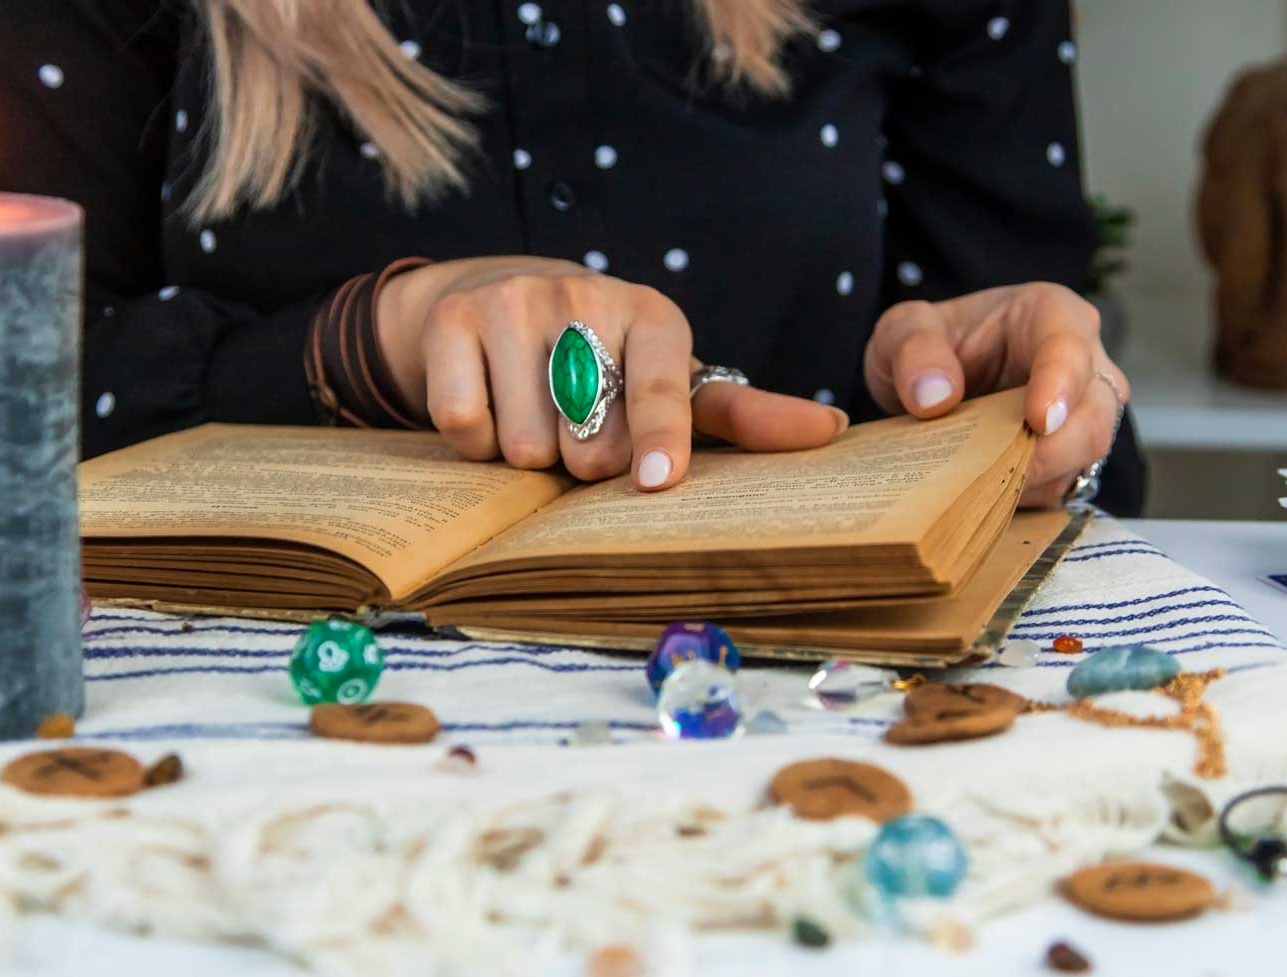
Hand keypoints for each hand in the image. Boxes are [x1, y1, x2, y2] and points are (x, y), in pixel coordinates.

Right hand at [373, 257, 846, 489]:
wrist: (487, 294)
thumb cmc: (600, 357)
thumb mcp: (670, 377)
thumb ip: (743, 414)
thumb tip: (833, 431)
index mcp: (655, 317)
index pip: (661, 388)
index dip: (659, 438)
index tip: (658, 479)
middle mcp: (586, 296)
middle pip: (586, 442)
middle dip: (579, 462)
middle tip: (576, 431)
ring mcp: (515, 301)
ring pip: (523, 442)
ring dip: (525, 454)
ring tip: (532, 415)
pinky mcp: (452, 317)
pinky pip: (464, 424)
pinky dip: (473, 440)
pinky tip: (488, 405)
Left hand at [862, 283, 1128, 506]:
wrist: (933, 382)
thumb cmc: (932, 344)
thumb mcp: (904, 330)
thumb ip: (913, 348)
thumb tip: (935, 396)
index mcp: (1050, 314)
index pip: (1070, 347)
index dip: (1061, 384)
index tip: (1038, 419)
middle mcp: (1083, 365)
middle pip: (1093, 415)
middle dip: (1052, 450)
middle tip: (998, 471)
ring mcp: (1083, 415)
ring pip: (1082, 457)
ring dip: (1032, 477)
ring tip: (975, 484)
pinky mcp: (1069, 458)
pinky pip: (1059, 486)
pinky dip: (1022, 495)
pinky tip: (979, 495)